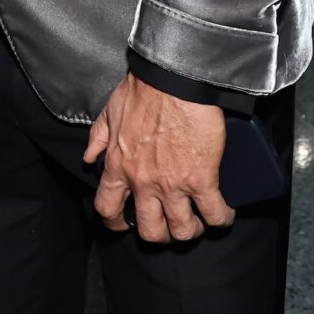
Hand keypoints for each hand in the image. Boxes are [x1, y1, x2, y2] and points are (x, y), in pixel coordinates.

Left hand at [83, 73, 233, 242]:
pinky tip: (223, 212)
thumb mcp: (110, 111)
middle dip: (160, 234)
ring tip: (196, 220)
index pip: (107, 207)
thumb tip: (90, 159)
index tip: (124, 225)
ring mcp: (173, 184)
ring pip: (182, 230)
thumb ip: (98, 138)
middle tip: (168, 224)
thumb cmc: (143, 90)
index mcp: (119, 165)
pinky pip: (214, 214)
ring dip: (190, 230)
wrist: (173, 78)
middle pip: (149, 231)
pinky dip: (221, 219)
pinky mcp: (202, 179)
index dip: (115, 224)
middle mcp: (143, 181)